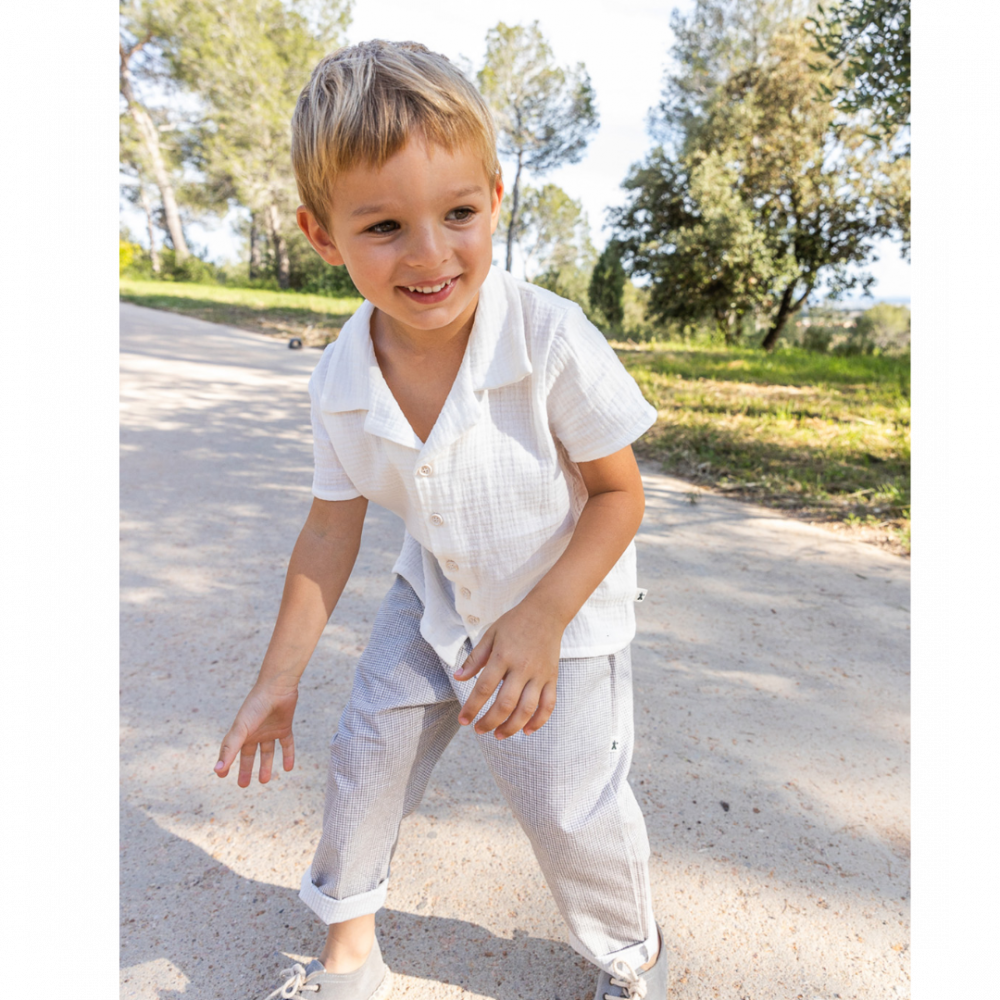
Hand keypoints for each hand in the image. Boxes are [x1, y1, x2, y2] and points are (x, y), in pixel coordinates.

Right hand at [214, 681, 297, 786]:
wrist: (277, 687)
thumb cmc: (255, 706)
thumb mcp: (241, 729)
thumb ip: (230, 749)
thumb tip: (217, 770)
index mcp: (242, 732)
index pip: (231, 751)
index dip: (226, 762)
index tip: (222, 776)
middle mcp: (255, 732)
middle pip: (249, 754)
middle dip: (246, 769)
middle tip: (243, 784)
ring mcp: (270, 730)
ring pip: (268, 752)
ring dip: (266, 766)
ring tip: (265, 781)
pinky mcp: (284, 727)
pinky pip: (287, 744)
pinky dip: (288, 755)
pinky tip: (289, 768)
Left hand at [454, 600, 560, 738]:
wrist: (546, 612)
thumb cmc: (515, 623)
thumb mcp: (490, 635)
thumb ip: (475, 658)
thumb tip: (458, 678)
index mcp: (503, 656)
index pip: (485, 688)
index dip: (472, 708)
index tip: (463, 720)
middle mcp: (522, 668)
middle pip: (505, 704)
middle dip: (490, 722)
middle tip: (479, 730)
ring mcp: (539, 675)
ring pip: (527, 709)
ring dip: (512, 727)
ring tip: (499, 735)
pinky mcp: (552, 678)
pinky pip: (548, 704)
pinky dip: (539, 721)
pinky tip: (527, 731)